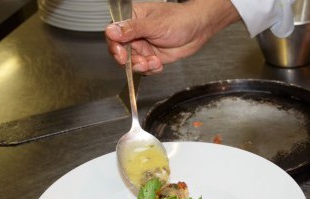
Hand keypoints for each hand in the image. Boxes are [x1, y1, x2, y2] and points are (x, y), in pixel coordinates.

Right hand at [105, 0, 239, 73]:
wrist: (198, 30)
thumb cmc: (179, 20)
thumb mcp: (154, 24)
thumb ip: (132, 29)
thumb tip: (111, 30)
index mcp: (131, 19)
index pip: (113, 34)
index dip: (115, 47)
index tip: (122, 55)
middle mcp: (134, 33)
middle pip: (120, 52)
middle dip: (130, 60)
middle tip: (141, 62)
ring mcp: (142, 46)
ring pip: (132, 63)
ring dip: (142, 66)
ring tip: (154, 62)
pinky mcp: (151, 57)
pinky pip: (144, 68)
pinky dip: (151, 69)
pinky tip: (159, 63)